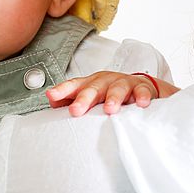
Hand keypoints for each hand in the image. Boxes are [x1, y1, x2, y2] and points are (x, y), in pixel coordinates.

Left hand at [47, 71, 167, 115]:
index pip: (73, 86)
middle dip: (84, 99)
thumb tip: (52, 102)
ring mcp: (123, 83)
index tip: (51, 96)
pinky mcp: (142, 88)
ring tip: (109, 109)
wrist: (141, 89)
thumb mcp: (91, 98)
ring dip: (113, 98)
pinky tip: (141, 104)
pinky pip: (142, 91)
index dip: (62, 90)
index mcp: (90, 84)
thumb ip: (71, 101)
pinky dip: (142, 97)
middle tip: (76, 110)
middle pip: (93, 88)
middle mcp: (105, 81)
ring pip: (117, 89)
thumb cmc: (109, 95)